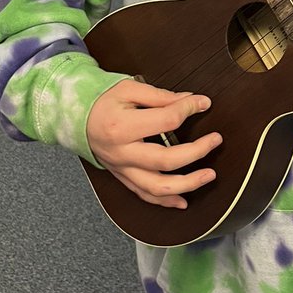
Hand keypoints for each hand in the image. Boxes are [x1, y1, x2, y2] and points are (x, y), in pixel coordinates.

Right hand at [87, 79, 219, 208]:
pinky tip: (184, 201)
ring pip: (157, 187)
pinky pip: (145, 195)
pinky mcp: (123, 178)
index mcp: (122, 126)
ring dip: (188, 184)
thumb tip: (190, 100)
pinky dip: (166, 202)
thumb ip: (160, 96)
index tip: (203, 103)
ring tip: (210, 175)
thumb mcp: (128, 89)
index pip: (166, 120)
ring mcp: (122, 169)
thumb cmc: (103, 102)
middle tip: (216, 139)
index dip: (189, 109)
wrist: (75, 120)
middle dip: (197, 151)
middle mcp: (122, 153)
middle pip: (166, 160)